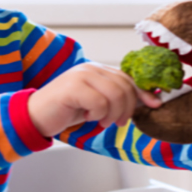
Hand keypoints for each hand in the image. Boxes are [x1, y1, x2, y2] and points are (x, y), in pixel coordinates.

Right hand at [28, 62, 161, 137]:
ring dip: (111, 114)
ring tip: (99, 120)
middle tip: (116, 123)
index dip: (143, 93)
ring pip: (115, 95)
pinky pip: (99, 102)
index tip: (155, 106)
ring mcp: (81, 75)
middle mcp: (90, 68)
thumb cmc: (66, 111)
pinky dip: (97, 115)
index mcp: (97, 70)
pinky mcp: (73, 86)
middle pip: (124, 87)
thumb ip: (116, 98)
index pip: (128, 78)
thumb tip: (148, 101)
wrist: (35, 116)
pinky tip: (87, 117)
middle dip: (126, 109)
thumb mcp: (96, 104)